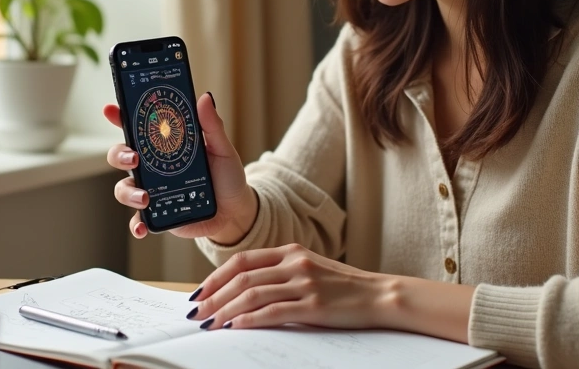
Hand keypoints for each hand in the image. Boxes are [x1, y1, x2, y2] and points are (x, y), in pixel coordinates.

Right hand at [103, 92, 257, 241]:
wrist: (236, 210)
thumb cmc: (226, 175)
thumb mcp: (222, 148)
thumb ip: (212, 125)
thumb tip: (205, 98)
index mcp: (163, 145)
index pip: (136, 128)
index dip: (120, 117)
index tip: (110, 110)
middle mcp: (151, 166)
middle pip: (121, 155)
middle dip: (120, 154)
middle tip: (134, 157)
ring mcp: (151, 190)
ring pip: (124, 188)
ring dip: (128, 192)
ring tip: (145, 198)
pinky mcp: (156, 214)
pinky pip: (137, 220)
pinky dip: (136, 224)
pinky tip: (142, 226)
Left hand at [185, 244, 474, 341]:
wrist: (381, 295)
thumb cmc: (344, 286)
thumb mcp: (310, 268)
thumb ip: (280, 273)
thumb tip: (243, 291)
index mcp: (290, 251)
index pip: (242, 261)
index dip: (216, 276)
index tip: (200, 292)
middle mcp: (293, 263)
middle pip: (241, 278)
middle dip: (214, 296)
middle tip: (197, 312)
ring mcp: (303, 283)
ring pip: (252, 295)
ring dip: (226, 310)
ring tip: (211, 323)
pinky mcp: (313, 306)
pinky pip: (272, 312)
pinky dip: (249, 320)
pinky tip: (235, 327)